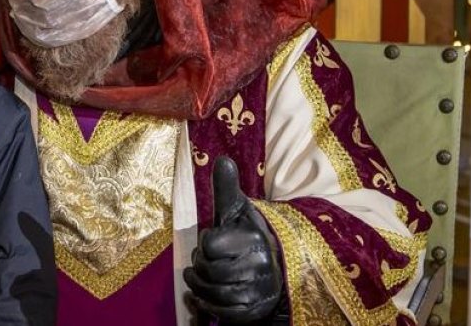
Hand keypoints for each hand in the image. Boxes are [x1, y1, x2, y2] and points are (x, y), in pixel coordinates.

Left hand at [184, 156, 283, 322]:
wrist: (273, 267)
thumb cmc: (244, 236)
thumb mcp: (237, 211)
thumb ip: (226, 188)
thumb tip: (222, 160)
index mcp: (253, 237)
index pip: (210, 244)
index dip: (204, 244)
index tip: (211, 242)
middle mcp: (262, 264)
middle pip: (209, 270)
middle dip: (198, 267)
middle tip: (202, 262)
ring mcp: (261, 290)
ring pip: (214, 294)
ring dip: (198, 287)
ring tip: (198, 278)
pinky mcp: (257, 311)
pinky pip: (225, 315)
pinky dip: (208, 307)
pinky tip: (203, 297)